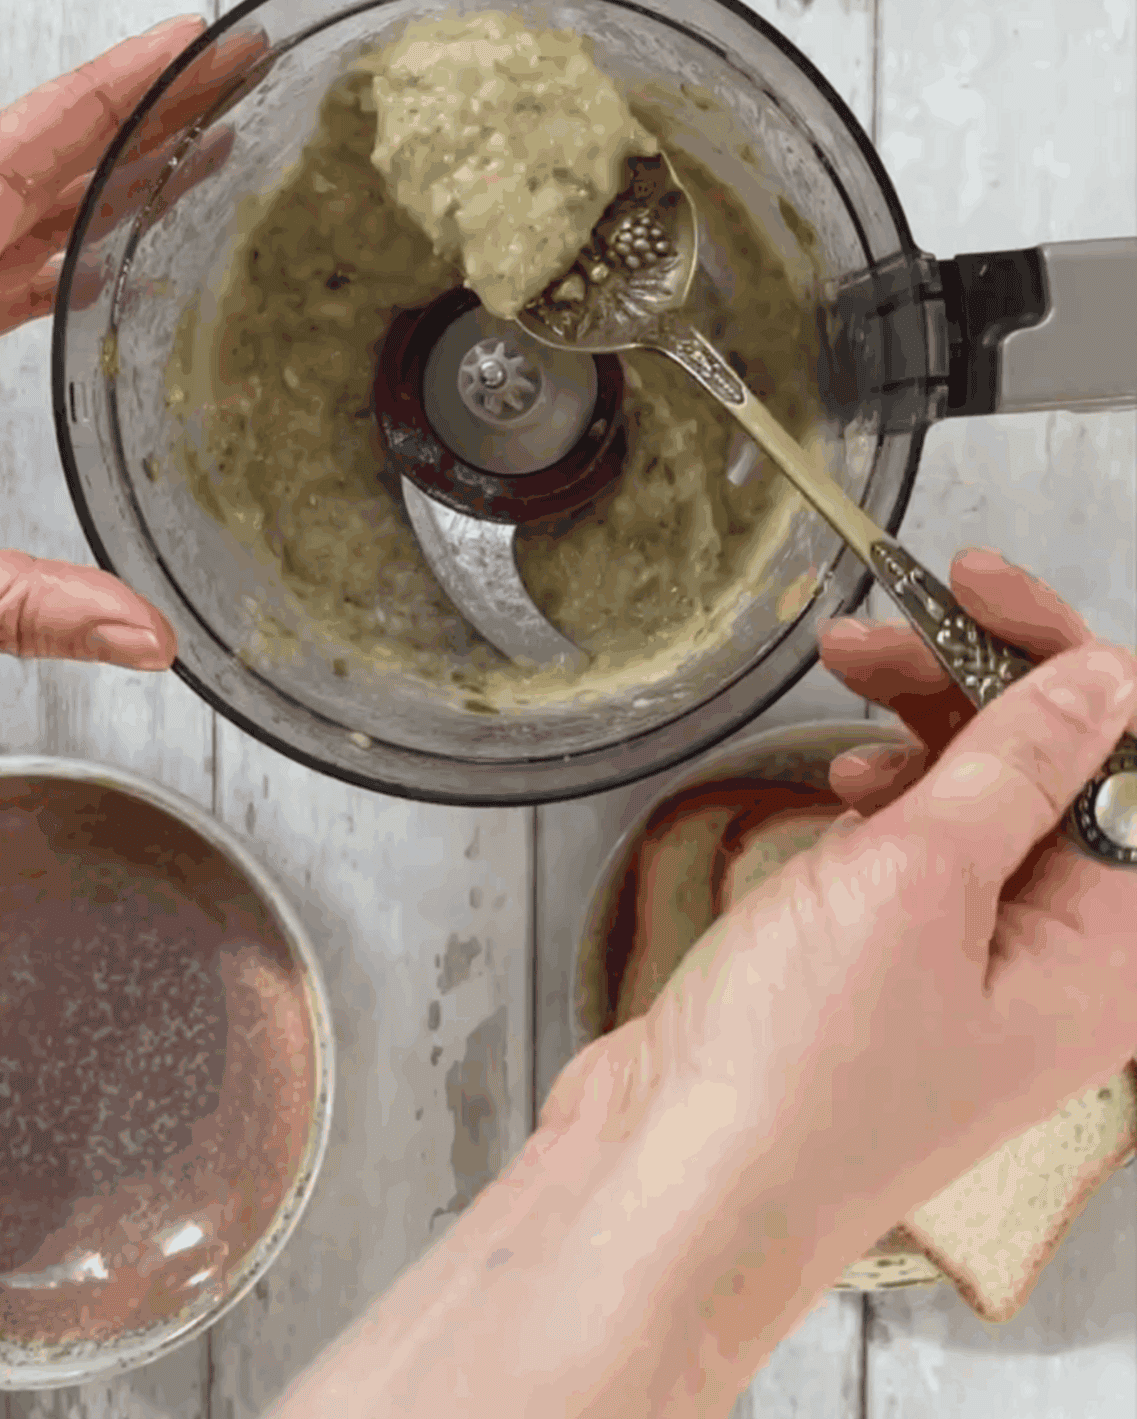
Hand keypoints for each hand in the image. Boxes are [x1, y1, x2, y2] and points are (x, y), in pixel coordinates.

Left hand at [0, 18, 212, 668]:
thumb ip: (2, 600)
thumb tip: (143, 637)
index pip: (6, 164)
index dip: (103, 97)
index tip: (184, 46)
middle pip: (19, 172)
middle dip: (129, 124)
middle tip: (228, 86)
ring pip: (0, 220)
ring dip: (98, 190)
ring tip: (201, 164)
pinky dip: (46, 261)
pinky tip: (105, 276)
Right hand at [530, 549, 1136, 1407]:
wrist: (677, 1182)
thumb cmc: (805, 1068)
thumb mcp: (921, 880)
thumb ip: (1017, 764)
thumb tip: (1105, 679)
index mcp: (1109, 954)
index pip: (1132, 769)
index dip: (1067, 663)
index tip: (978, 588)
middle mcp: (1060, 961)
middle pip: (1060, 773)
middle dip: (979, 681)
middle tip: (880, 629)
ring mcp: (977, 964)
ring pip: (987, 798)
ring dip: (926, 724)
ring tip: (842, 681)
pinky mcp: (900, 964)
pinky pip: (928, 846)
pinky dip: (891, 794)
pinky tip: (841, 780)